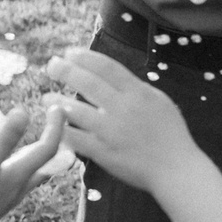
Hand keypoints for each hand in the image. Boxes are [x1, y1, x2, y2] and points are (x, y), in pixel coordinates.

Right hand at [0, 106, 65, 221]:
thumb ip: (4, 140)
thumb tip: (24, 111)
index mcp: (21, 175)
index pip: (49, 147)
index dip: (56, 126)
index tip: (57, 107)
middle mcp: (21, 185)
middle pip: (48, 162)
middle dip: (56, 140)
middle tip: (56, 121)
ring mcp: (9, 194)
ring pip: (34, 172)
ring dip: (41, 154)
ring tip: (41, 138)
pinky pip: (18, 178)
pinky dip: (22, 164)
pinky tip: (10, 163)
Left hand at [45, 48, 197, 191]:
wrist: (175, 169)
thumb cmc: (172, 135)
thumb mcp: (160, 102)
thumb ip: (137, 89)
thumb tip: (116, 77)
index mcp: (139, 93)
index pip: (107, 67)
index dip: (85, 57)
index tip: (70, 52)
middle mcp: (123, 108)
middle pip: (88, 83)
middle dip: (66, 71)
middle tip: (51, 65)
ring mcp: (111, 131)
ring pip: (76, 111)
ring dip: (57, 102)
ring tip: (46, 98)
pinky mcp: (103, 152)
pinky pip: (76, 139)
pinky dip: (62, 131)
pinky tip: (53, 126)